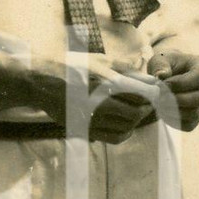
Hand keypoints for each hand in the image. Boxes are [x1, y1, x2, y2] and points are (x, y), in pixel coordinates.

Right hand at [26, 59, 155, 144]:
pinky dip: (125, 133)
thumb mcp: (99, 60)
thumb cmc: (72, 66)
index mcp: (105, 81)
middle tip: (151, 103)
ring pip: (127, 127)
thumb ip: (126, 70)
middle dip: (148, 108)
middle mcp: (98, 102)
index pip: (142, 93)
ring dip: (137, 121)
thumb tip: (152, 79)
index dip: (155, 94)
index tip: (157, 92)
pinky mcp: (84, 129)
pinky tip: (125, 125)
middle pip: (136, 112)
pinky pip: (114, 138)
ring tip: (137, 112)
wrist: (40, 82)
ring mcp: (90, 118)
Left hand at [147, 50, 198, 130]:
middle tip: (159, 98)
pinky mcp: (197, 116)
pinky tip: (163, 112)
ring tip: (159, 105)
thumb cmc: (166, 66)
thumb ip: (160, 65)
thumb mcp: (160, 59)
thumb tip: (162, 76)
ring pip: (194, 113)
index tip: (163, 85)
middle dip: (176, 100)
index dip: (180, 83)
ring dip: (174, 112)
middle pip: (198, 99)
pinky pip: (189, 124)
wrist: (167, 77)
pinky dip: (174, 121)